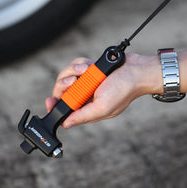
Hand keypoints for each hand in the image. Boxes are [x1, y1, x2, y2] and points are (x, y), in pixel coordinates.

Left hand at [45, 53, 160, 127]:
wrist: (136, 69)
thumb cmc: (123, 89)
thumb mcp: (102, 107)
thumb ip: (82, 116)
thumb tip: (66, 124)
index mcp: (87, 108)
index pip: (64, 110)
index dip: (54, 106)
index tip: (50, 101)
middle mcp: (85, 96)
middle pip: (61, 91)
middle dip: (65, 83)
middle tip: (74, 80)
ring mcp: (86, 81)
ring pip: (67, 75)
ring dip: (75, 70)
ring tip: (87, 69)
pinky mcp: (89, 69)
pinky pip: (75, 65)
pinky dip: (81, 63)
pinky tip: (91, 65)